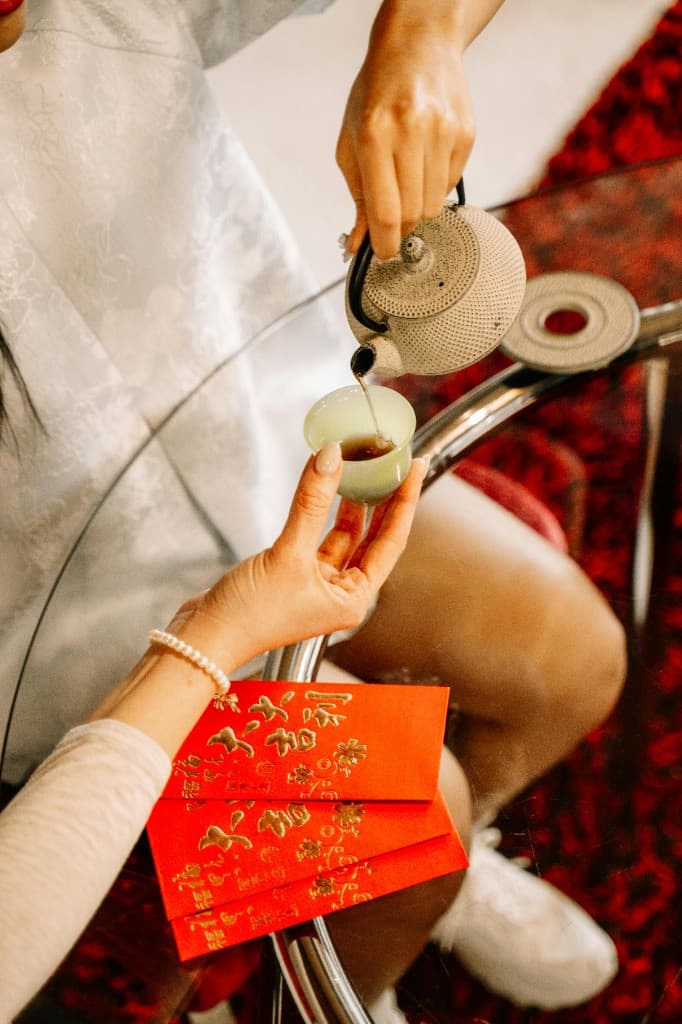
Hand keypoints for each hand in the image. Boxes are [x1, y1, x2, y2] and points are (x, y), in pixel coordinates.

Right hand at [186, 442, 427, 670]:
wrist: (204, 638)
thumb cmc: (249, 616)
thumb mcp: (287, 555)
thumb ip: (311, 504)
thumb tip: (331, 458)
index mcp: (353, 599)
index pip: (391, 542)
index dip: (405, 503)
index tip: (414, 468)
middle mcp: (340, 593)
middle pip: (372, 537)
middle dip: (383, 500)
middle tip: (394, 462)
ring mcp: (316, 584)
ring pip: (343, 535)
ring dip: (350, 502)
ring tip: (361, 466)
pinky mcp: (292, 574)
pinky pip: (316, 535)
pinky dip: (319, 510)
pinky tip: (323, 485)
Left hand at [336, 1, 473, 259]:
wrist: (418, 45)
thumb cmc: (377, 94)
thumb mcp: (352, 141)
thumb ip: (357, 197)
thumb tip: (359, 243)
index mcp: (375, 134)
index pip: (385, 211)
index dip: (384, 243)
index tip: (382, 253)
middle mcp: (411, 132)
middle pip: (413, 214)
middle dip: (400, 226)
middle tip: (392, 216)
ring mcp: (443, 132)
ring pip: (434, 205)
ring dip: (419, 206)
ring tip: (407, 178)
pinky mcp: (466, 134)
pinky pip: (451, 185)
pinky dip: (436, 185)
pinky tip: (425, 159)